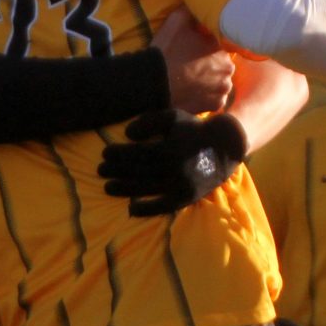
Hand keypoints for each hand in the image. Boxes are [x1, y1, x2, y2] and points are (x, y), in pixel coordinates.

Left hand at [99, 111, 249, 216]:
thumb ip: (149, 121)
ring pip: (147, 189)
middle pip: (138, 172)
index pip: (137, 153)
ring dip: (124, 189)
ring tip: (107, 187)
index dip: (118, 154)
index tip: (104, 154)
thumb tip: (127, 134)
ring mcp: (182, 185)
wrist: (225, 147)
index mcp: (171, 148)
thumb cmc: (193, 129)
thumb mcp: (173, 117)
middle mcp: (176, 168)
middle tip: (99, 170)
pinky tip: (131, 208)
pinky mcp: (187, 198)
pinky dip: (147, 209)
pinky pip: (164, 207)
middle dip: (116, 171)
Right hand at [153, 10, 233, 113]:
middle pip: (220, 66)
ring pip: (218, 83)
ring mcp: (222, 91)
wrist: (154, 83)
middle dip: (209, 65)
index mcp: (223, 50)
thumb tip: (197, 3)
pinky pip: (213, 99)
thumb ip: (191, 10)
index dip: (205, 48)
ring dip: (208, 82)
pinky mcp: (214, 107)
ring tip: (189, 81)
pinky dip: (205, 96)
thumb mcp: (177, 21)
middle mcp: (228, 71)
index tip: (192, 50)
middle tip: (189, 66)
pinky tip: (191, 92)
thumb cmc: (166, 51)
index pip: (219, 47)